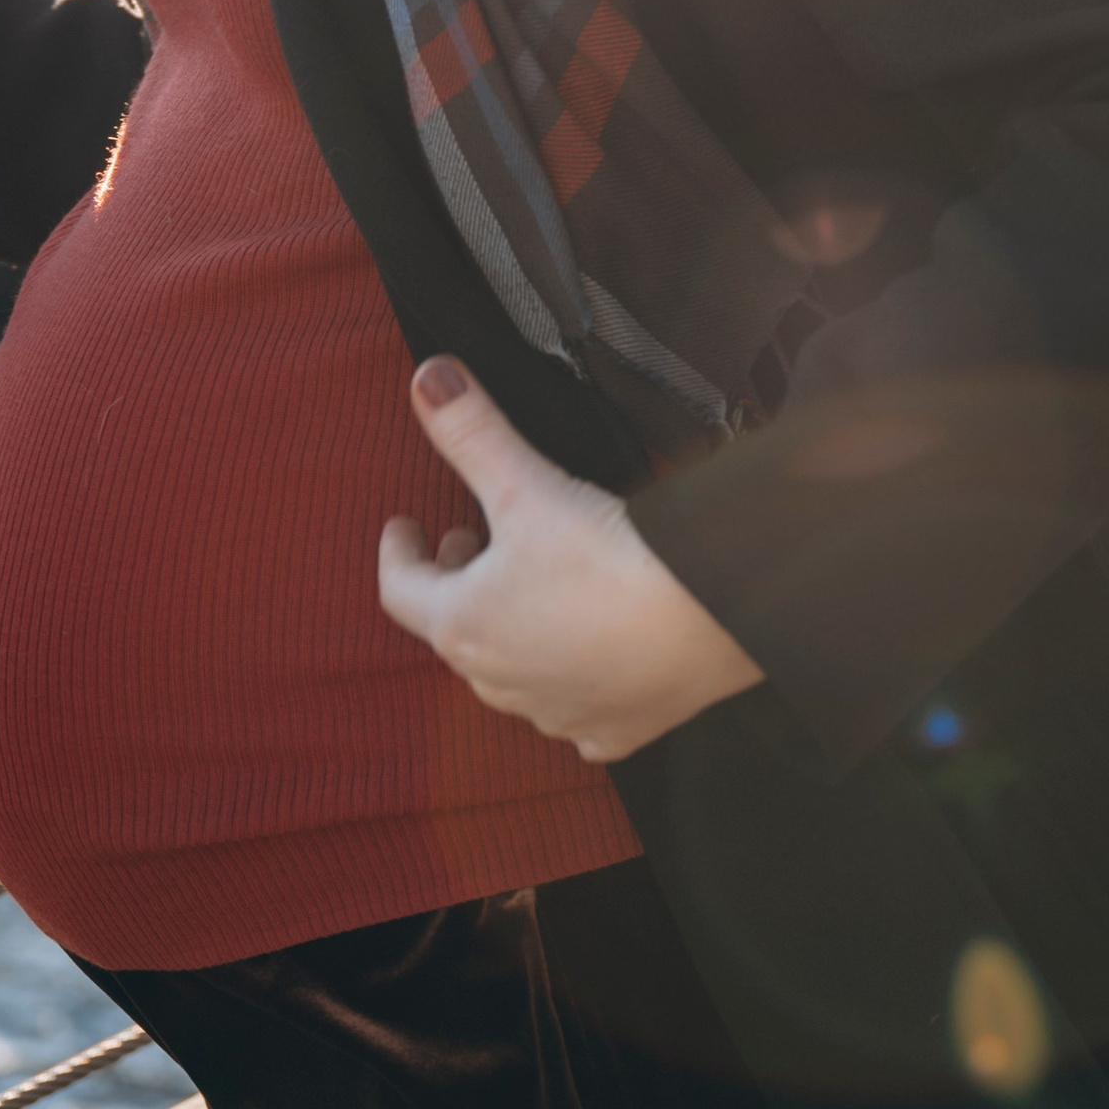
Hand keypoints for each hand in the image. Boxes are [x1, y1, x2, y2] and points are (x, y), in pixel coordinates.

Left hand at [378, 358, 762, 761]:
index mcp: (463, 626)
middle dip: (456, 584)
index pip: (401, 590)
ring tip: (526, 592)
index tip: (403, 525)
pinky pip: (575, 716)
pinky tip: (584, 664)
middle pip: (454, 634)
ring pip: (510, 677)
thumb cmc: (607, 556)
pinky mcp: (615, 731)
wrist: (710, 616)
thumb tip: (426, 377)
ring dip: (507, 632)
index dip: (398, 552)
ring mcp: (557, 714)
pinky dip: (569, 685)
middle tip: (468, 542)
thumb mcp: (527, 482)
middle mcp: (499, 683)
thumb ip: (470, 431)